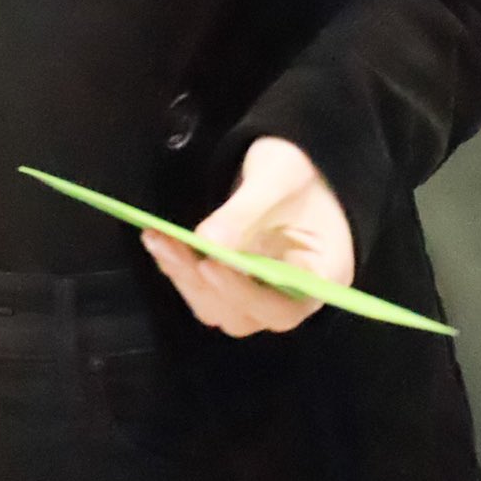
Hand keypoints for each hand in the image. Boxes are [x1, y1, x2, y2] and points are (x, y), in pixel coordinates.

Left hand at [143, 136, 354, 337]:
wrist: (294, 166)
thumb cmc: (299, 169)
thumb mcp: (278, 176)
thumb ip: (245, 211)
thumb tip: (206, 242)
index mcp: (323, 275)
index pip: (284, 306)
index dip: (245, 294)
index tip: (209, 264)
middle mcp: (294, 297)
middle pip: (246, 314)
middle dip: (203, 282)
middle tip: (167, 244)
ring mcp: (264, 295)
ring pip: (220, 309)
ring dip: (185, 278)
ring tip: (157, 240)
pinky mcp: (239, 286)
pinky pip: (208, 293)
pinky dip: (182, 272)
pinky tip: (161, 243)